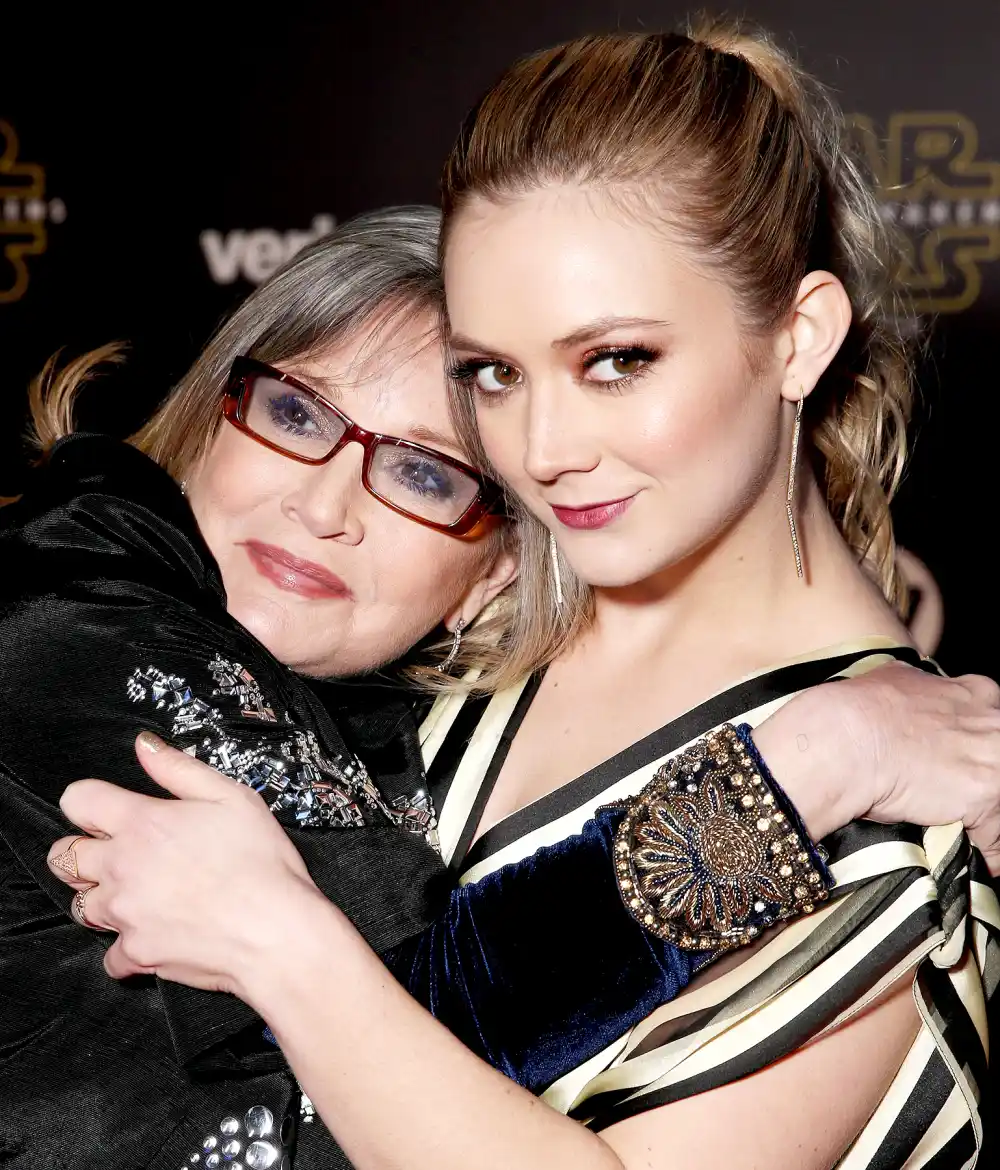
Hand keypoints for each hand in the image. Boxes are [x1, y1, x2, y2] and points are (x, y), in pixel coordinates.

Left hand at [47, 732, 322, 993]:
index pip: (78, 800)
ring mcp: (125, 913)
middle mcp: (123, 867)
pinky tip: (155, 935)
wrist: (274, 931)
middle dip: (82, 853)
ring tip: (137, 895)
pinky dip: (128, 948)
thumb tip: (144, 746)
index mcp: (143, 823)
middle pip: (63, 857)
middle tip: (115, 856)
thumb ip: (179, 769)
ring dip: (102, 899)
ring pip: (80, 905)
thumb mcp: (232, 798)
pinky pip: (111, 954)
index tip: (106, 812)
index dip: (89, 802)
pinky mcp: (136, 952)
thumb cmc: (261, 863)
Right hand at [756, 664, 999, 871]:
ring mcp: (993, 760)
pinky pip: (996, 837)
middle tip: (962, 793)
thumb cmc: (862, 708)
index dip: (979, 745)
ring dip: (989, 814)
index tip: (968, 760)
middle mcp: (991, 723)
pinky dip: (989, 852)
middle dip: (987, 775)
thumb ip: (919, 689)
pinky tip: (981, 859)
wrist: (848, 739)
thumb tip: (909, 694)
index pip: (994, 722)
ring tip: (972, 831)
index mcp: (974, 692)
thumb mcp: (895, 678)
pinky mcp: (985, 799)